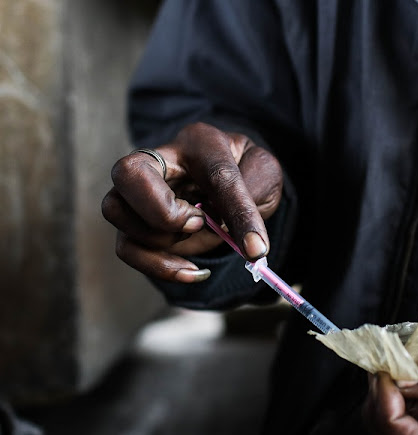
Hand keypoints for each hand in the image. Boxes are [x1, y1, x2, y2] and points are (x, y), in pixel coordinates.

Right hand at [101, 122, 282, 282]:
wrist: (234, 184)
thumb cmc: (247, 174)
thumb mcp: (266, 176)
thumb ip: (256, 197)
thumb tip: (250, 244)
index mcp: (202, 143)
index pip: (216, 174)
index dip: (237, 212)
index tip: (257, 247)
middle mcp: (162, 160)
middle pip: (128, 173)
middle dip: (163, 212)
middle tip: (199, 224)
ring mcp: (141, 191)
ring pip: (115, 210)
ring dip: (158, 238)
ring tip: (195, 237)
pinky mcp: (137, 223)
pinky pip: (127, 247)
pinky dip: (158, 267)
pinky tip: (192, 272)